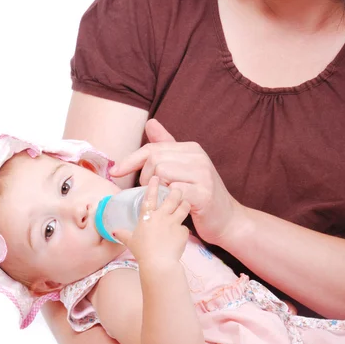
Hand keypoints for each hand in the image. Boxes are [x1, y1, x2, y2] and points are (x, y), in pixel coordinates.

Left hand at [110, 119, 243, 244]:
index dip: (131, 160)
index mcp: (191, 148)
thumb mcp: (184, 167)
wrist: (228, 220)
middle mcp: (198, 157)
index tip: (115, 172)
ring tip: (164, 199)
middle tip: (153, 193)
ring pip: (161, 173)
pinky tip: (173, 207)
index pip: (153, 147)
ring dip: (156, 190)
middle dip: (145, 178)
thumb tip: (150, 122)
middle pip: (154, 159)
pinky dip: (167, 200)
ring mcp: (203, 174)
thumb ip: (166, 146)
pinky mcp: (204, 194)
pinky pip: (173, 191)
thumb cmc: (200, 195)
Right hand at [113, 176, 189, 269]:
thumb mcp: (130, 241)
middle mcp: (161, 216)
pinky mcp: (183, 232)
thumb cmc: (142, 252)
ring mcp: (173, 223)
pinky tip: (180, 235)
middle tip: (177, 189)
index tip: (156, 177)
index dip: (153, 186)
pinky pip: (185, 228)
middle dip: (176, 191)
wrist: (158, 263)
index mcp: (147, 216)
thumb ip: (123, 234)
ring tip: (185, 204)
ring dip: (185, 204)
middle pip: (172, 197)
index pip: (150, 197)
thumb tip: (113, 231)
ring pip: (184, 207)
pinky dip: (183, 230)